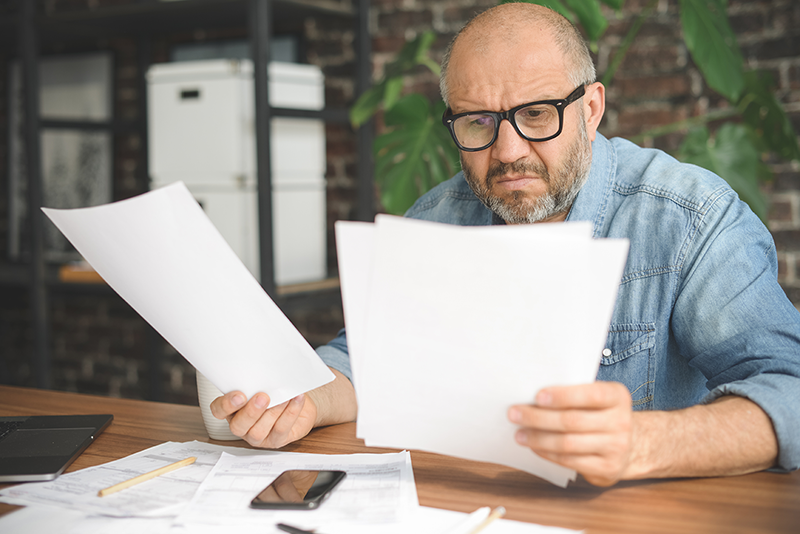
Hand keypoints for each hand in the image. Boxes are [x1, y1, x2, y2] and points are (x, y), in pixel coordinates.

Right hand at [210, 390, 317, 448]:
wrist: (299, 405)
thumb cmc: (277, 393)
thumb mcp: (264, 384)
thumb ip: (257, 382)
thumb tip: (261, 372)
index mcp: (233, 410)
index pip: (218, 410)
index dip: (226, 405)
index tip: (240, 395)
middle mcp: (242, 426)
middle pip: (238, 426)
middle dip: (251, 412)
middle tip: (263, 397)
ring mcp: (258, 436)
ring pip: (259, 430)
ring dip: (273, 412)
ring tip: (284, 397)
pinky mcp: (276, 441)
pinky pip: (281, 429)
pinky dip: (290, 412)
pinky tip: (296, 399)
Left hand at [508, 381, 634, 485]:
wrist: (632, 444)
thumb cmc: (602, 414)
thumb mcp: (597, 398)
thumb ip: (574, 393)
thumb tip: (532, 397)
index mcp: (617, 396)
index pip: (590, 395)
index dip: (562, 396)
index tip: (537, 396)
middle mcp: (621, 421)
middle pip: (572, 421)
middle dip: (538, 418)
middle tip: (514, 413)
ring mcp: (617, 447)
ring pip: (568, 443)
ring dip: (538, 438)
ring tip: (519, 434)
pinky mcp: (607, 468)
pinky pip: (570, 461)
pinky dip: (548, 453)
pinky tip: (534, 447)